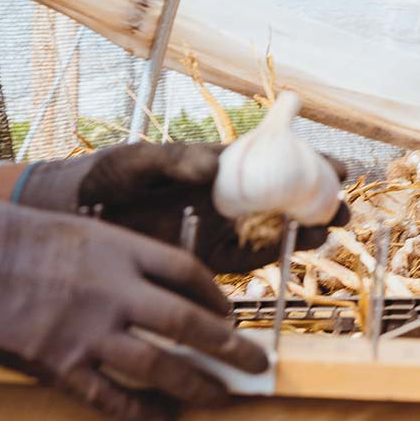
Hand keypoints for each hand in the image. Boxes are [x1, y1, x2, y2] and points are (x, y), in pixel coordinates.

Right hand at [0, 182, 267, 420]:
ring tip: (225, 397)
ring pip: (160, 365)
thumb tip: (150, 280)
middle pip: (188, 322)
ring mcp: (88, 330)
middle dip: (230, 347)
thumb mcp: (76, 228)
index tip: (231, 314)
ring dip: (198, 384)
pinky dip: (140, 411)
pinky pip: (109, 395)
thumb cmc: (10, 234)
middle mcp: (115, 290)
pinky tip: (163, 420)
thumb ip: (114, 253)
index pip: (188, 274)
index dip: (215, 297)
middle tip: (258, 364)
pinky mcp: (59, 362)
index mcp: (121, 249)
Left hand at [15, 141, 350, 271]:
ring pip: (273, 229)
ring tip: (330, 228)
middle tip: (345, 206)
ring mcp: (216, 230)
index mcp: (216, 166)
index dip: (307, 161)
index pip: (272, 159)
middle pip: (283, 197)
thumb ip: (177, 161)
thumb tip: (212, 169)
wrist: (74, 217)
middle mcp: (224, 198)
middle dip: (318, 201)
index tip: (339, 167)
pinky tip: (295, 251)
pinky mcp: (203, 261)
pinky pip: (245, 259)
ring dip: (304, 230)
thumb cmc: (106, 178)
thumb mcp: (139, 161)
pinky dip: (273, 255)